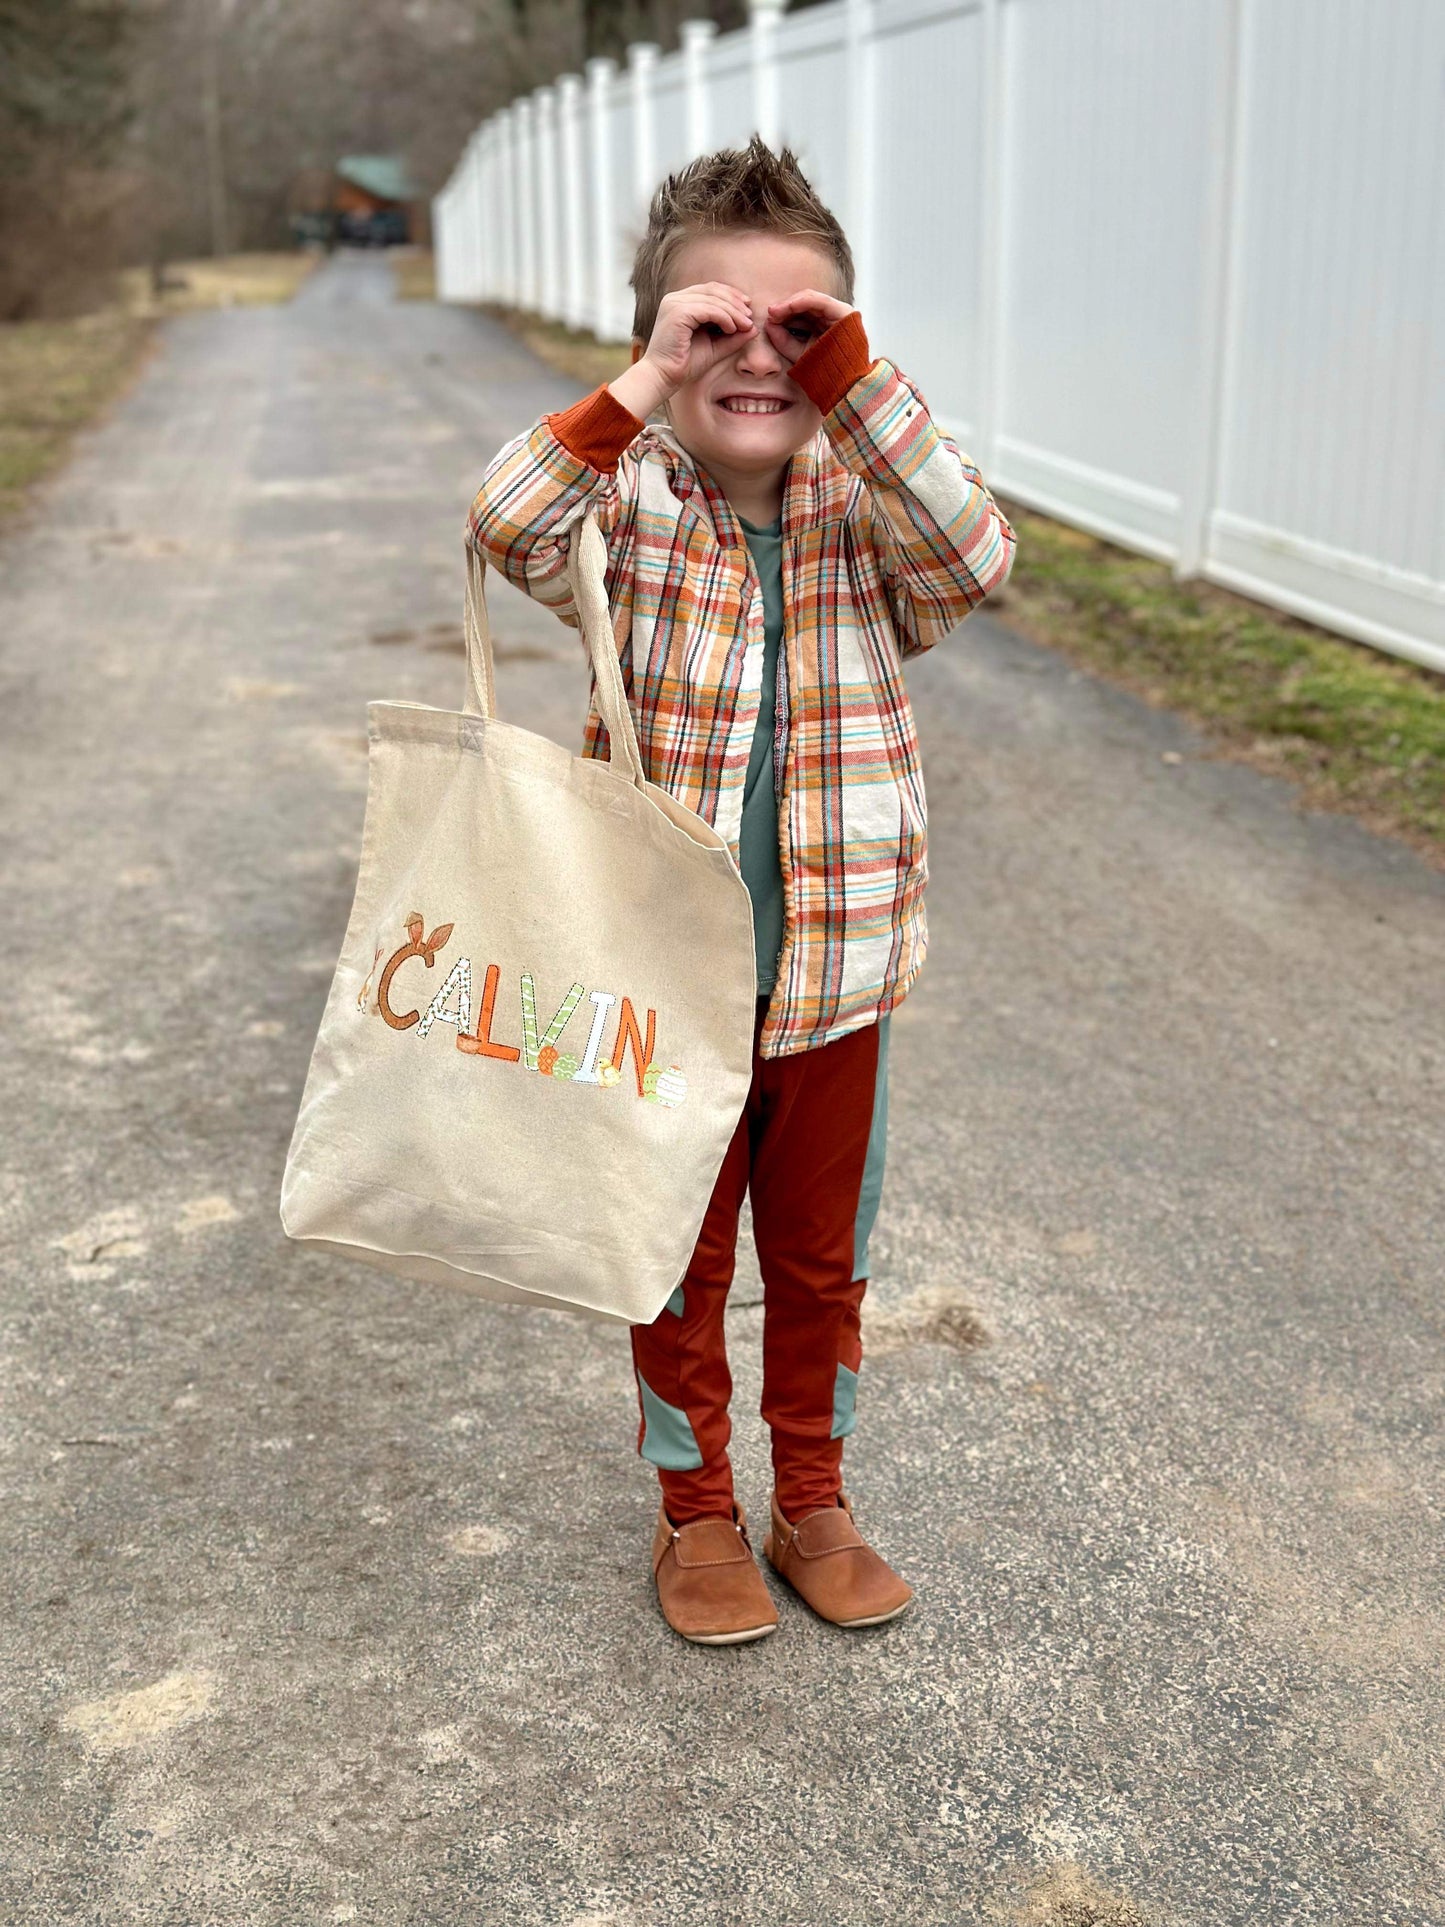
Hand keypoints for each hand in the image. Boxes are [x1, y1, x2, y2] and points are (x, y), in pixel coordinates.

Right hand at [613, 282, 757, 416]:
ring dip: (733, 311)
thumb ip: (732, 336)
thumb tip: (754, 328)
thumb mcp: (715, 347)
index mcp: (681, 302)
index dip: (731, 295)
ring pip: (712, 298)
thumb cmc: (685, 364)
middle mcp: (676, 298)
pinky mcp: (677, 312)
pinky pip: (708, 309)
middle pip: (713, 289)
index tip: (748, 308)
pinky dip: (724, 317)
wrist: (663, 377)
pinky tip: (732, 328)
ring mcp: (675, 303)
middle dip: (735, 301)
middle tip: (750, 316)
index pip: (710, 289)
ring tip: (746, 325)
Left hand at [763, 289, 857, 365]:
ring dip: (791, 304)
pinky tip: (787, 307)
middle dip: (785, 307)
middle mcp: (831, 317)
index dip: (784, 313)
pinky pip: (820, 301)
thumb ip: (783, 340)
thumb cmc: (822, 372)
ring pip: (810, 299)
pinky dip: (802, 302)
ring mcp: (839, 313)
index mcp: (823, 325)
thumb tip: (768, 323)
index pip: (801, 313)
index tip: (769, 319)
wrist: (843, 384)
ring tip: (775, 311)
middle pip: (804, 305)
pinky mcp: (844, 312)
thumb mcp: (797, 354)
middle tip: (770, 313)